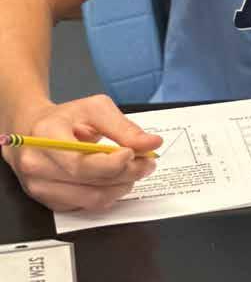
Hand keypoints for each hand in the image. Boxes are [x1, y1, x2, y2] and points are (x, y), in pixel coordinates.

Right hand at [2, 95, 161, 211]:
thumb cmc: (67, 118)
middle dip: (127, 173)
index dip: (112, 164)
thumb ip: (124, 128)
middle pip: (90, 182)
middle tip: (147, 161)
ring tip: (136, 170)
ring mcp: (40, 187)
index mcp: (45, 137)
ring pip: (92, 199)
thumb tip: (152, 144)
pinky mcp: (49, 201)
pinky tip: (117, 180)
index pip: (80, 162)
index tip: (133, 153)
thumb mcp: (96, 109)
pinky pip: (87, 206)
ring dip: (122, 186)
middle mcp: (37, 165)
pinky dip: (110, 194)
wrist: (33, 131)